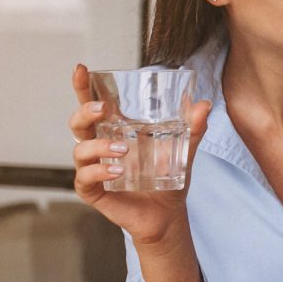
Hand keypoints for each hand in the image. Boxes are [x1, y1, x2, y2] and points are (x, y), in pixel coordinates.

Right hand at [69, 63, 211, 247]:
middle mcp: (98, 147)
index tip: (80, 68)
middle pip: (78, 123)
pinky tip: (118, 171)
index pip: (93, 105)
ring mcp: (92, 168)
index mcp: (115, 131)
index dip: (83, 87)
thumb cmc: (167, 177)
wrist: (167, 213)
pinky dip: (100, 172)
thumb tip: (204, 104)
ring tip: (124, 151)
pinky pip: (85, 177)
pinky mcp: (91, 190)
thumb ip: (192, 128)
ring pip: (80, 150)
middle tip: (103, 109)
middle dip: (85, 112)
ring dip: (100, 147)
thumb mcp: (183, 149)